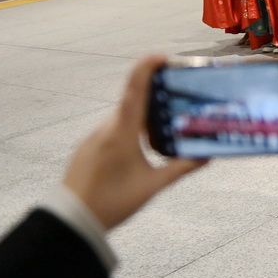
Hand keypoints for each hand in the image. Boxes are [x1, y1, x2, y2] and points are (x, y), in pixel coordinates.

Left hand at [62, 56, 206, 230]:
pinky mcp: (87, 148)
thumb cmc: (113, 201)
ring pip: (124, 118)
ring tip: (164, 128)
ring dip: (143, 118)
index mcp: (122, 130)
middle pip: (133, 102)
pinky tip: (141, 149)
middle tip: (179, 100)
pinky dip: (130, 131)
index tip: (164, 57)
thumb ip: (181, 168)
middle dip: (155, 97)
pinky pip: (113, 130)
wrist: (70, 221)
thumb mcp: (152, 186)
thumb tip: (208, 155)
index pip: (135, 88)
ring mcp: (94, 137)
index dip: (147, 67)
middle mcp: (106, 127)